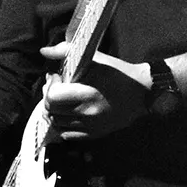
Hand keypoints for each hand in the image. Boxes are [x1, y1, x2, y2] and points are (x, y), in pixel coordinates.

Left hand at [40, 45, 157, 140]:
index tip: (58, 77)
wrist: (142, 92)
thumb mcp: (94, 58)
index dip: (51, 85)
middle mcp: (88, 112)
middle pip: (51, 110)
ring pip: (56, 123)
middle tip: (57, 88)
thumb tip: (44, 51)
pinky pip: (67, 134)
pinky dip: (63, 124)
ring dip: (55, 111)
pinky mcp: (94, 134)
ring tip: (62, 101)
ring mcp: (91, 126)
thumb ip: (66, 51)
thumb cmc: (118, 73)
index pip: (52, 96)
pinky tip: (70, 113)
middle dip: (49, 97)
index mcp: (88, 93)